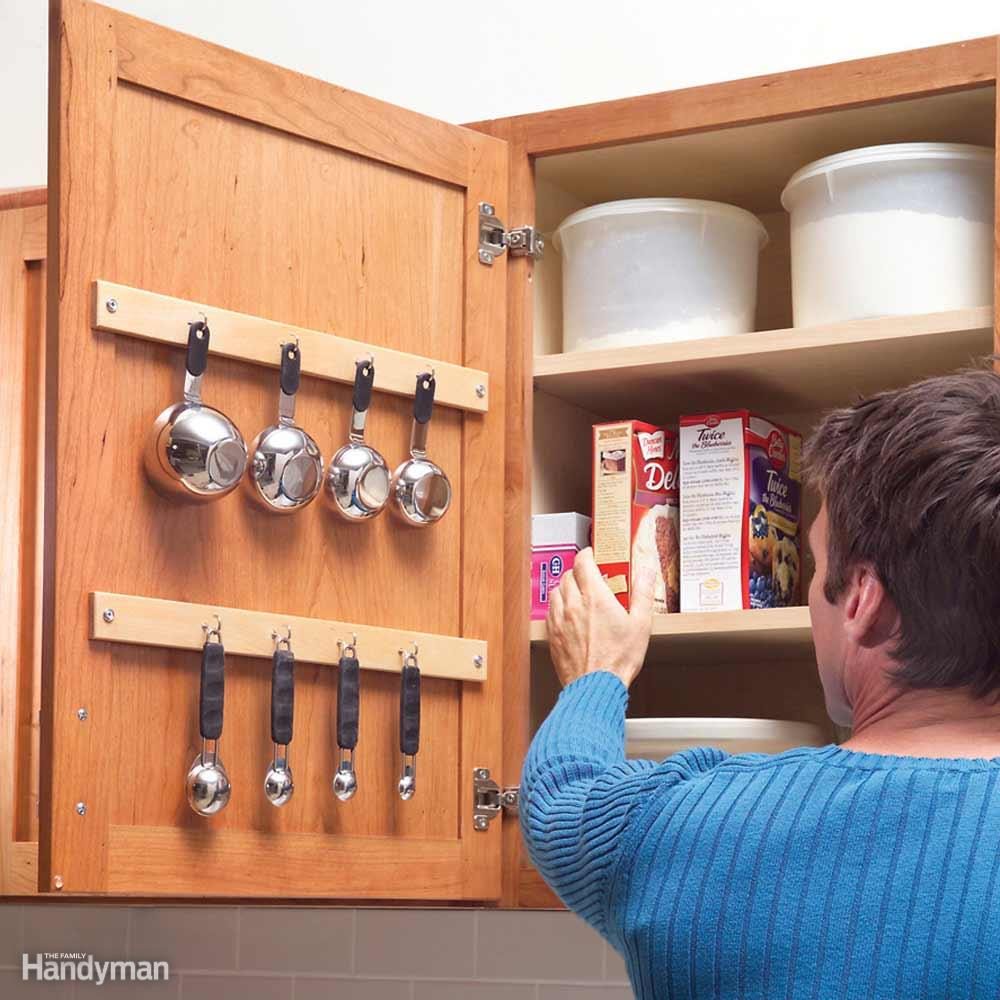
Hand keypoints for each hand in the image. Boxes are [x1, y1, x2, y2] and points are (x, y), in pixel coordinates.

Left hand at [547, 547, 655, 688]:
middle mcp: (573, 604)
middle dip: (579, 571)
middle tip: (590, 576)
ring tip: (578, 593)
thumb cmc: (618, 659)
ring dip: (566, 587)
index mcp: (595, 597)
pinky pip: (550, 611)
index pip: (583, 562)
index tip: (593, 555)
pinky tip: (568, 614)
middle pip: (569, 575)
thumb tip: (645, 572)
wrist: (596, 686)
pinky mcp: (553, 635)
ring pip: (556, 591)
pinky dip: (558, 606)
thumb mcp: (641, 624)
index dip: (587, 554)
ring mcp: (560, 620)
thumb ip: (642, 593)